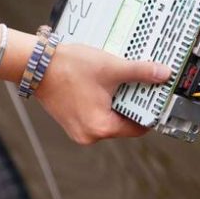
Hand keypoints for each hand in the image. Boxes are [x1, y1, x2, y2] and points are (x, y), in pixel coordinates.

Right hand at [34, 43, 170, 144]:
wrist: (36, 64)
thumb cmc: (68, 68)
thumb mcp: (111, 68)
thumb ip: (140, 72)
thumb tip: (163, 74)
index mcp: (101, 127)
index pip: (139, 128)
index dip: (151, 112)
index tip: (159, 98)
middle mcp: (89, 135)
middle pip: (125, 123)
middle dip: (134, 104)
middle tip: (145, 85)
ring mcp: (79, 129)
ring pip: (111, 117)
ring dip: (119, 101)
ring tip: (126, 82)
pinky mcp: (73, 121)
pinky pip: (97, 114)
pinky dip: (105, 102)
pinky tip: (108, 85)